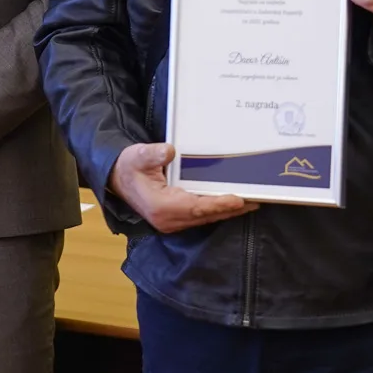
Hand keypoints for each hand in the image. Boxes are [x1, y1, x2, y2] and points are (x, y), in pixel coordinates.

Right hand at [108, 142, 256, 234]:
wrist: (117, 178)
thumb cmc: (129, 166)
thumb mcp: (138, 155)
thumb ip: (153, 154)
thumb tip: (170, 150)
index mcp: (161, 206)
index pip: (196, 207)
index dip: (218, 204)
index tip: (238, 200)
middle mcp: (169, 219)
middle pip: (206, 216)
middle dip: (230, 209)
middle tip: (255, 201)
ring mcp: (172, 222)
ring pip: (205, 218)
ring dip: (226, 211)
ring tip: (249, 204)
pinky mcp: (175, 219)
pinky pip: (200, 217)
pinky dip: (216, 210)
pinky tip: (230, 204)